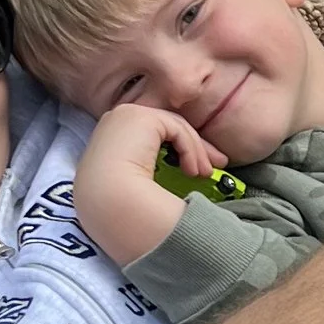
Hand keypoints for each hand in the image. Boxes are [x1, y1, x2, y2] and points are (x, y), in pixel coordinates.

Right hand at [75, 101, 227, 269]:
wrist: (107, 202)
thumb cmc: (118, 206)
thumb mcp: (135, 186)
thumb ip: (148, 175)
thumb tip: (181, 176)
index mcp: (110, 140)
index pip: (152, 137)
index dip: (179, 151)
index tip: (199, 170)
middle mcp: (115, 123)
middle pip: (165, 129)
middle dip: (194, 147)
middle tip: (216, 166)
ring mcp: (126, 116)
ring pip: (173, 128)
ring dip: (195, 151)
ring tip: (205, 174)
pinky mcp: (140, 117)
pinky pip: (176, 130)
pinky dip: (190, 149)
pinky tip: (193, 171)